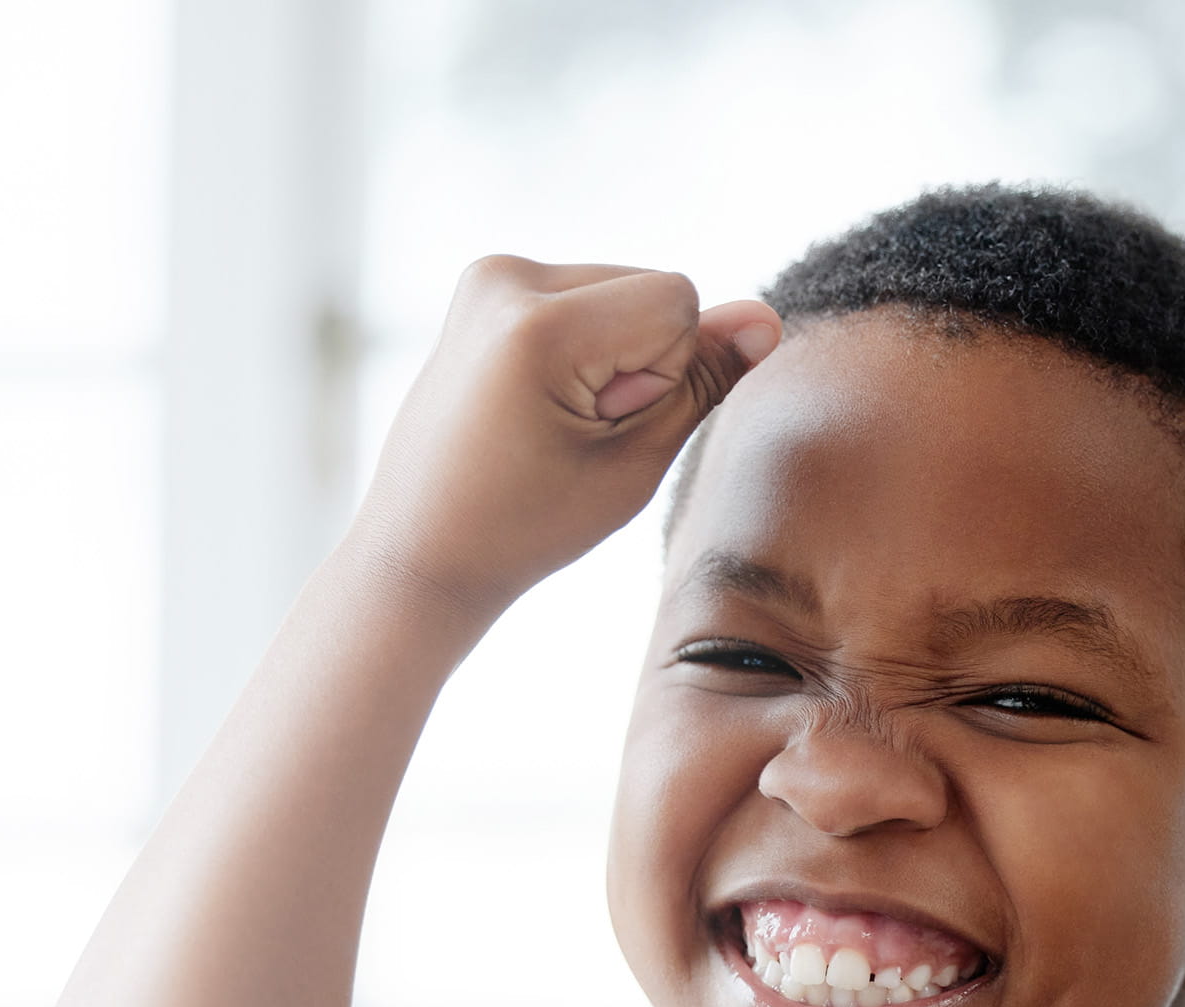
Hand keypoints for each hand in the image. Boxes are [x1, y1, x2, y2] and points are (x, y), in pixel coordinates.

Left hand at [344, 260, 780, 610]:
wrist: (421, 550)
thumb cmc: (523, 527)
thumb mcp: (633, 465)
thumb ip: (703, 381)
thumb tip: (764, 317)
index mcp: (537, 325)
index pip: (679, 299)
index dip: (664, 374)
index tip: (596, 428)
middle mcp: (503, 279)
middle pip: (652, 288)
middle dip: (637, 360)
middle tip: (564, 433)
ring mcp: (488, 278)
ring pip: (622, 291)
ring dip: (610, 354)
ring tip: (545, 422)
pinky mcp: (485, 286)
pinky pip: (584, 297)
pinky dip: (581, 346)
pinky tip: (533, 401)